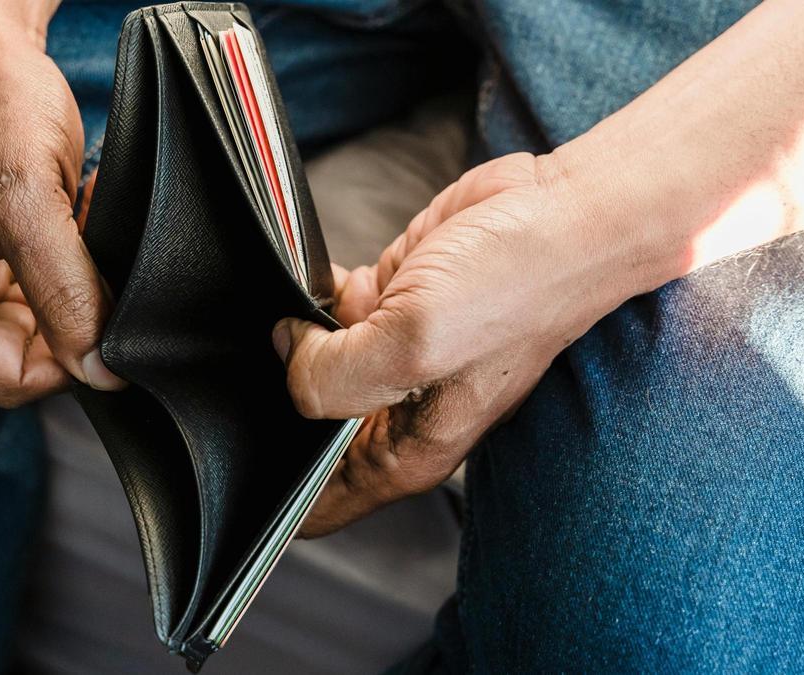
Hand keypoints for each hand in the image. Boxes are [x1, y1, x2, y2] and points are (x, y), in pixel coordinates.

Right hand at [0, 1, 124, 406]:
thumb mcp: (30, 202)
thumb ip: (66, 295)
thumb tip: (98, 369)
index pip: (9, 377)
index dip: (70, 357)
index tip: (110, 314)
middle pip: (18, 352)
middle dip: (68, 309)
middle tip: (90, 251)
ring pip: (28, 320)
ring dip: (67, 281)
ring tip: (76, 222)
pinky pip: (22, 284)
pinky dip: (58, 258)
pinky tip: (67, 217)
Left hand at [276, 153, 634, 536]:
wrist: (562, 212)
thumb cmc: (515, 286)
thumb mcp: (414, 344)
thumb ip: (333, 373)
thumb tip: (286, 353)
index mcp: (405, 451)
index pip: (318, 505)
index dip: (274, 487)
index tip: (240, 450)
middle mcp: (396, 412)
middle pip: (304, 432)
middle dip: (273, 403)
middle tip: (253, 366)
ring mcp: (391, 357)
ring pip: (308, 367)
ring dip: (289, 342)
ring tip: (279, 313)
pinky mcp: (388, 304)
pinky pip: (323, 314)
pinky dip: (307, 297)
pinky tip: (306, 280)